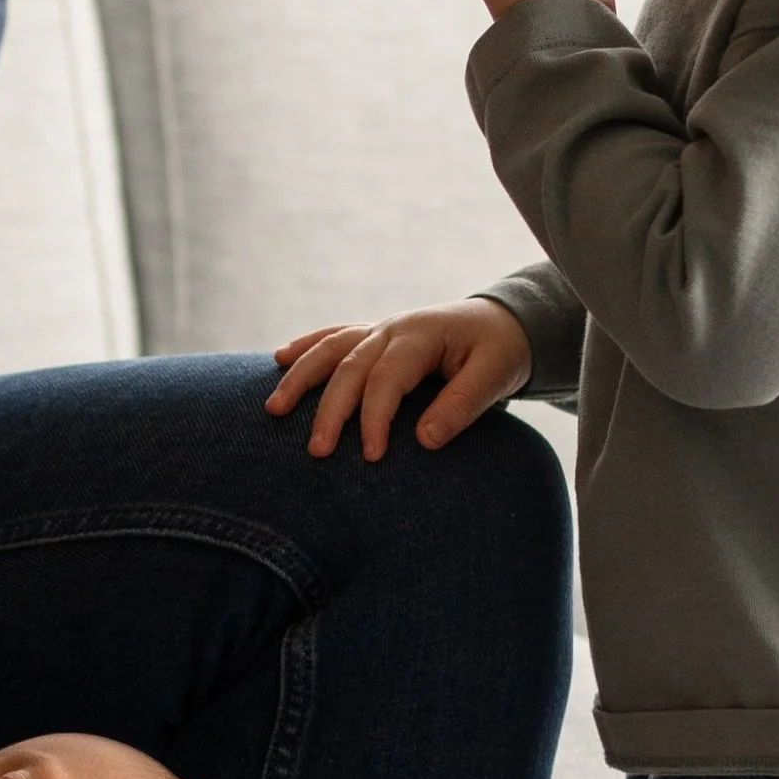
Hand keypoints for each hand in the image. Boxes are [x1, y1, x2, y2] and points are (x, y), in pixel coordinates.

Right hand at [267, 299, 533, 458]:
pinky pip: (333, 338)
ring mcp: (379, 330)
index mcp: (421, 335)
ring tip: (275, 408)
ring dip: (301, 377)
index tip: (372, 456)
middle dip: (330, 410)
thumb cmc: (500, 352)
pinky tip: (280, 359)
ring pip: (331, 349)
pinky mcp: (374, 336)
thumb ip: (463, 405)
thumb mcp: (496, 376)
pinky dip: (306, 348)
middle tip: (317, 451)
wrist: (504, 321)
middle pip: (349, 367)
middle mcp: (393, 329)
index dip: (376, 417)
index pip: (388, 378)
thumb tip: (425, 439)